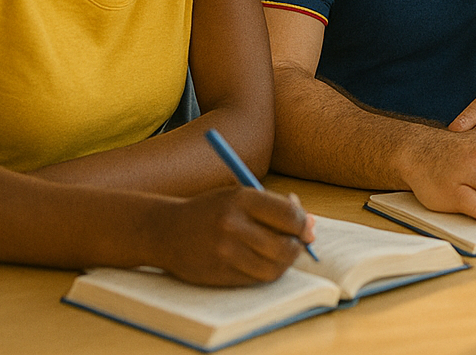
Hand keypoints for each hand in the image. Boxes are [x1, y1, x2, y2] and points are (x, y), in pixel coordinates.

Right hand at [146, 187, 314, 286]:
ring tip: (280, 254)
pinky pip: (255, 279)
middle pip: (285, 245)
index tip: (307, 229)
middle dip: (297, 247)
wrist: (165, 231)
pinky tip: (261, 262)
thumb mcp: (241, 197)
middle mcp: (232, 225)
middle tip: (297, 244)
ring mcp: (223, 252)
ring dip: (284, 263)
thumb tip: (310, 226)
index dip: (304, 225)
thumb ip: (275, 208)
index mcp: (241, 199)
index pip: (289, 216)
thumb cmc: (212, 211)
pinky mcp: (217, 274)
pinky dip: (265, 273)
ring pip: (273, 268)